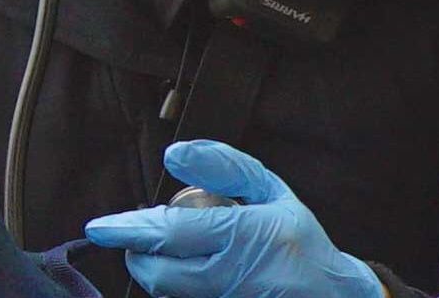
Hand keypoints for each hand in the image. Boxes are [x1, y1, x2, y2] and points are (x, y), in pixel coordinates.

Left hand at [83, 141, 381, 297]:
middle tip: (137, 241)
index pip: (173, 234)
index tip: (99, 227)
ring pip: (171, 292)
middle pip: (161, 274)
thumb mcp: (272, 193)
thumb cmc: (300, 241)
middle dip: (138, 255)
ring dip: (158, 272)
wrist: (338, 296)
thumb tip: (173, 154)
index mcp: (248, 236)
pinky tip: (190, 273)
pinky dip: (178, 288)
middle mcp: (238, 276)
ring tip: (170, 255)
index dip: (130, 230)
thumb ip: (224, 167)